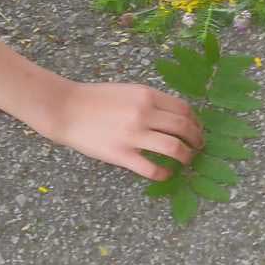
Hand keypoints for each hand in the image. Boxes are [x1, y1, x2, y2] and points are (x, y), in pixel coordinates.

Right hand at [43, 81, 201, 179]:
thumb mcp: (127, 91)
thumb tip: (173, 116)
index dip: (196, 122)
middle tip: (198, 147)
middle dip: (197, 139)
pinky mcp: (121, 154)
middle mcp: (144, 113)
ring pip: (174, 148)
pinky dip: (165, 173)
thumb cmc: (95, 99)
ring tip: (187, 160)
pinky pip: (152, 168)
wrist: (66, 108)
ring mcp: (133, 135)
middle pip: (184, 128)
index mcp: (147, 95)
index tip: (197, 130)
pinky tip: (166, 173)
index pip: (184, 109)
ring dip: (187, 156)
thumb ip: (150, 101)